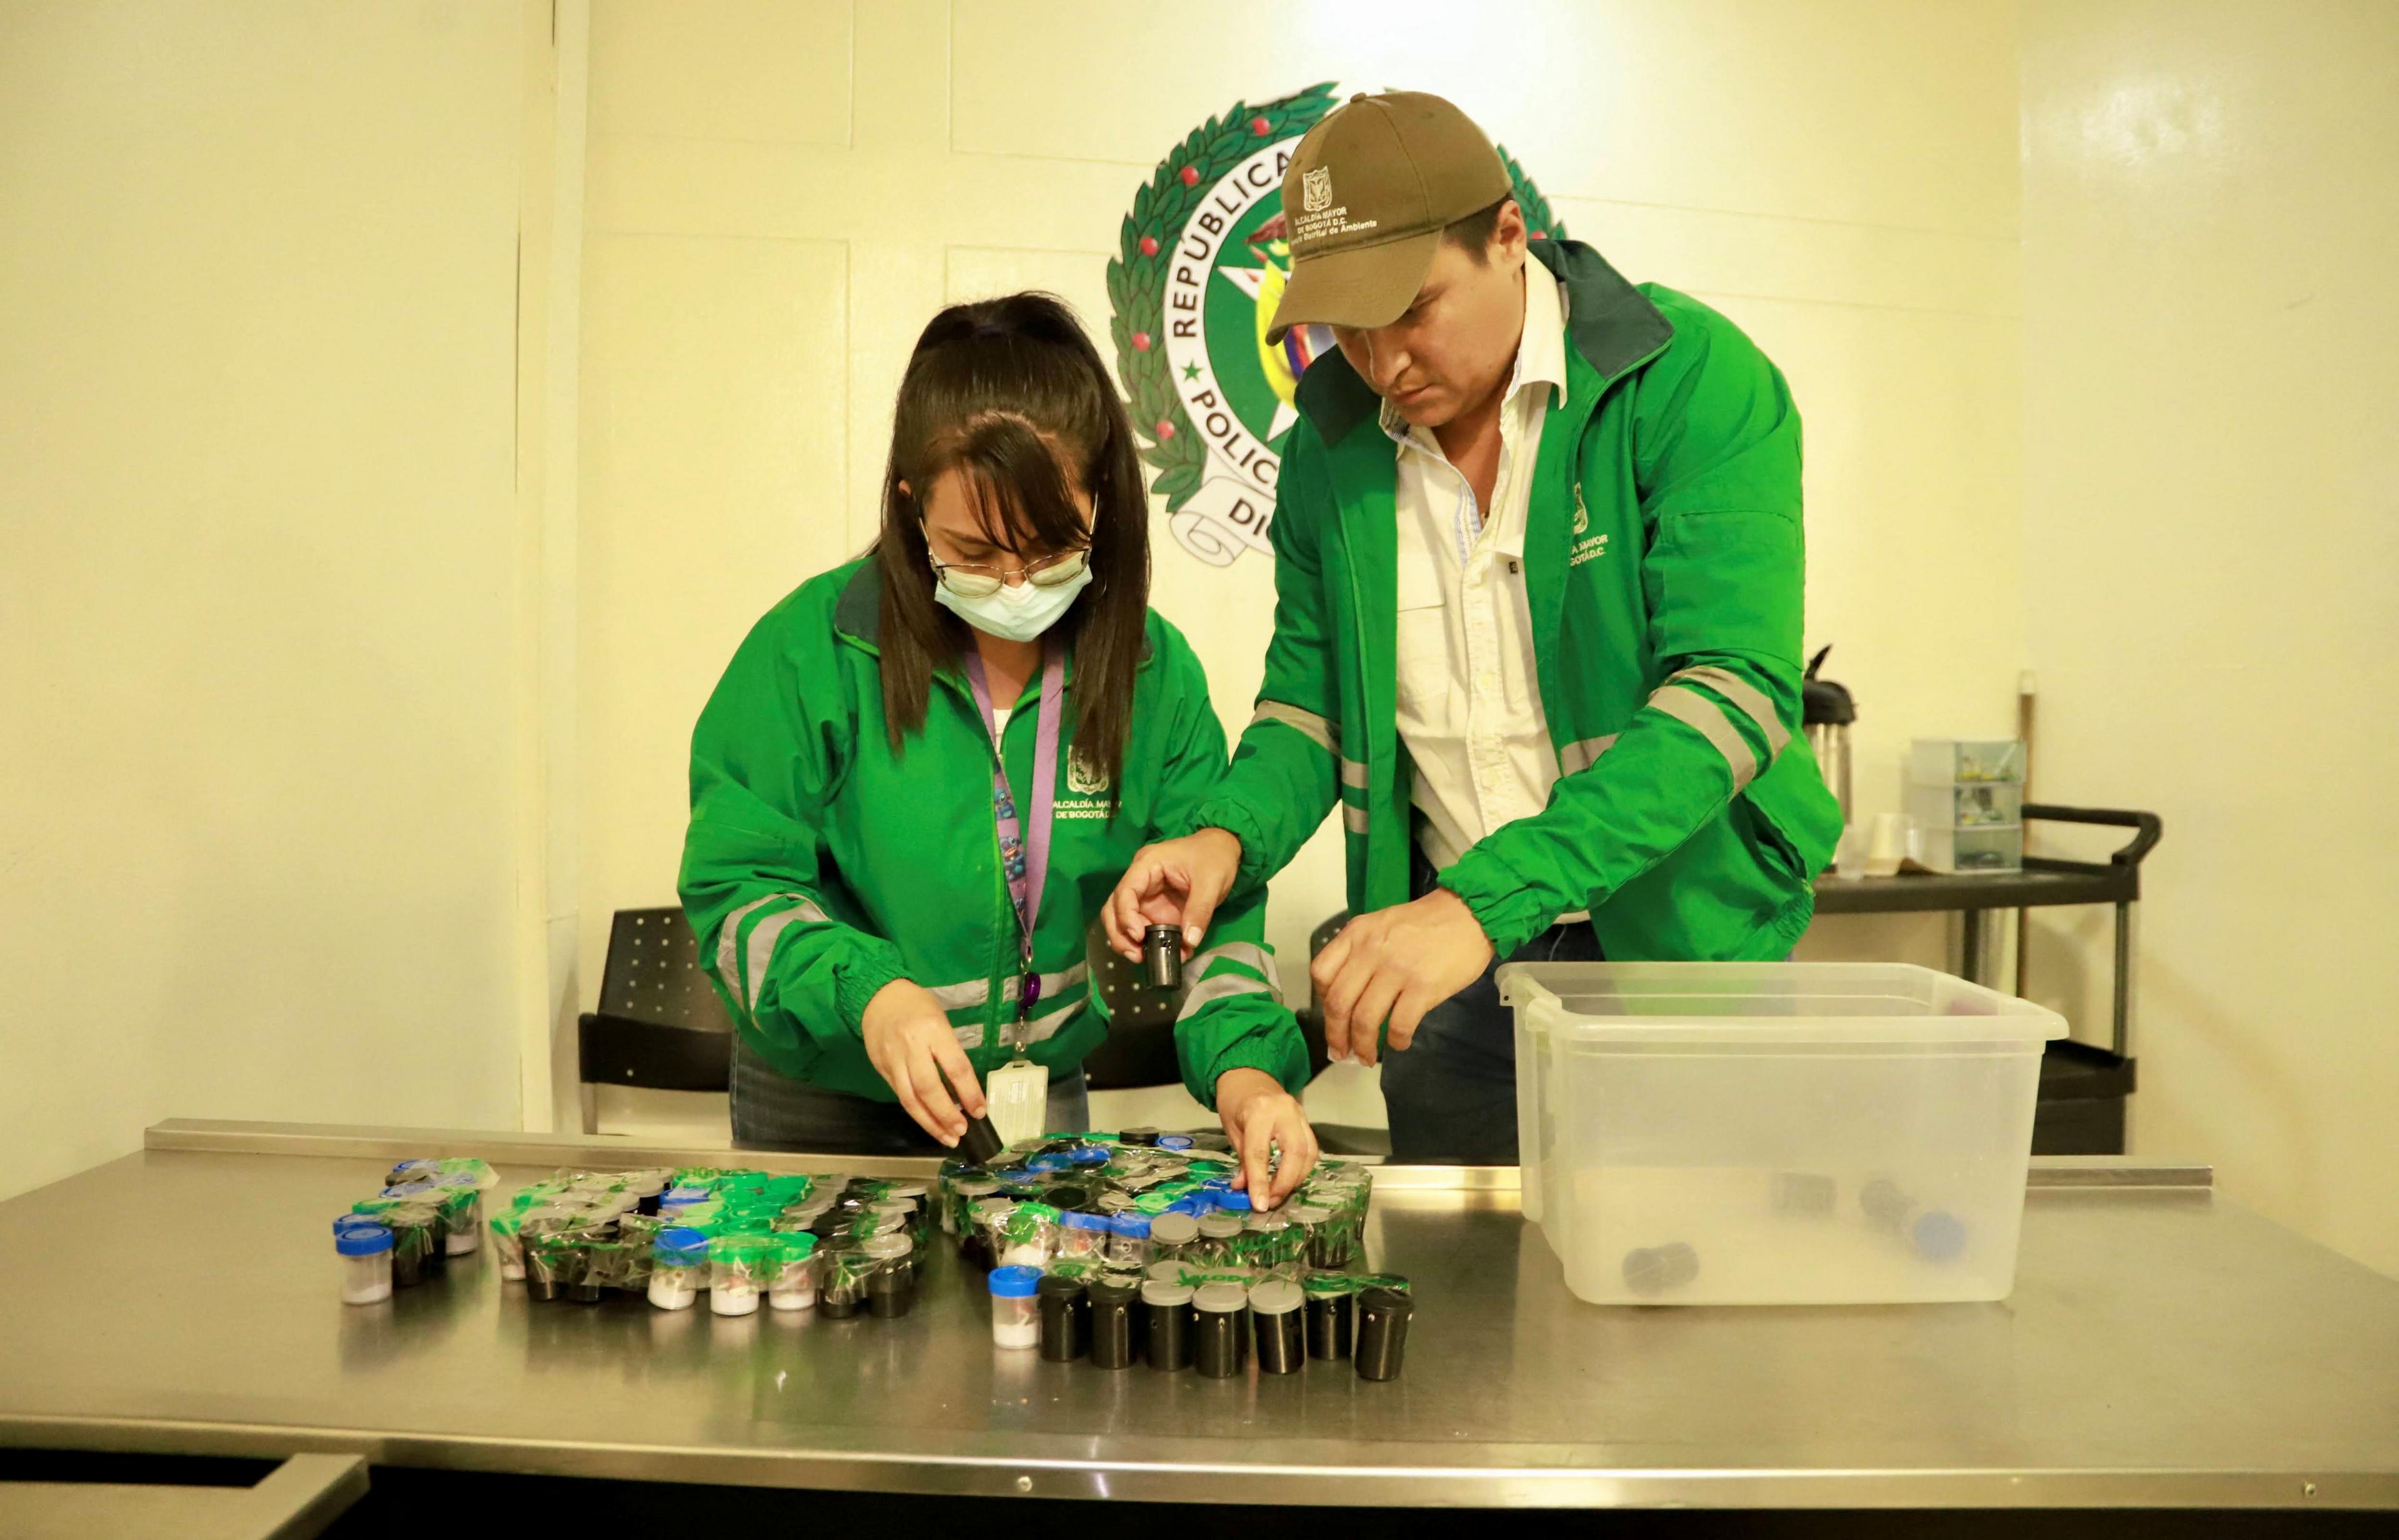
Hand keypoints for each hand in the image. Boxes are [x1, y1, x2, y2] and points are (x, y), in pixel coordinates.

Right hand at [861, 979, 985, 1146]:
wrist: (878, 996)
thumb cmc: (918, 1007)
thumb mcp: (941, 1021)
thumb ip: (949, 1052)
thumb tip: (964, 1089)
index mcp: (934, 1031)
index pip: (956, 1068)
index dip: (969, 1093)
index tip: (980, 1111)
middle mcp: (912, 1046)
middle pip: (929, 1088)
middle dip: (947, 1114)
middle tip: (962, 1131)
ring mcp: (893, 1059)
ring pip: (911, 1099)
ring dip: (930, 1123)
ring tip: (947, 1138)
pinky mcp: (880, 1068)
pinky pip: (899, 1095)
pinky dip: (915, 1112)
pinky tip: (928, 1122)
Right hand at [1103, 827, 1242, 961]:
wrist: (1224, 850)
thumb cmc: (1214, 857)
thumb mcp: (1211, 882)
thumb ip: (1199, 910)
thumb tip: (1189, 942)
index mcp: (1148, 864)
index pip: (1125, 891)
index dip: (1126, 915)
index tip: (1139, 936)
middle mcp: (1141, 880)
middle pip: (1114, 908)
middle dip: (1120, 933)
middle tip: (1136, 955)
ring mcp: (1147, 896)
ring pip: (1124, 920)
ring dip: (1130, 942)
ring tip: (1146, 958)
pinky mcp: (1156, 908)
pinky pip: (1147, 928)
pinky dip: (1152, 943)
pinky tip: (1169, 953)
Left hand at [1216, 1067, 1318, 1208]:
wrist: (1248, 1076)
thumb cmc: (1235, 1102)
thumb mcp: (1232, 1131)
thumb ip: (1243, 1160)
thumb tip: (1246, 1190)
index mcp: (1258, 1111)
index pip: (1260, 1152)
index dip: (1260, 1182)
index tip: (1259, 1205)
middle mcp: (1284, 1111)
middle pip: (1296, 1152)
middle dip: (1286, 1182)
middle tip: (1272, 1201)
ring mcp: (1299, 1113)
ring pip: (1309, 1152)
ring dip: (1296, 1178)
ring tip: (1280, 1192)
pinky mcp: (1306, 1119)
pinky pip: (1312, 1147)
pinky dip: (1303, 1167)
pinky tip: (1290, 1178)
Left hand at [1312, 887, 1493, 1066]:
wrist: (1468, 913)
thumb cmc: (1426, 922)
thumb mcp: (1382, 924)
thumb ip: (1361, 950)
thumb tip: (1350, 993)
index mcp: (1357, 934)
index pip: (1321, 973)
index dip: (1322, 1001)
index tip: (1333, 1016)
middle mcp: (1370, 951)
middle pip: (1338, 1003)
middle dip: (1335, 1035)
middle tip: (1341, 1052)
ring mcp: (1396, 970)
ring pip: (1365, 1019)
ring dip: (1363, 1046)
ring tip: (1366, 1057)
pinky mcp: (1423, 987)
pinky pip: (1400, 1024)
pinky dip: (1396, 1041)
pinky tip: (1399, 1044)